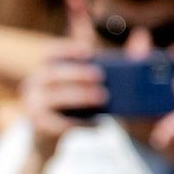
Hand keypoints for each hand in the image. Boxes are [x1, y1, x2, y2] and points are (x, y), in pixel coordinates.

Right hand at [21, 42, 105, 157]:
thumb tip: (139, 36)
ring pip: (56, 97)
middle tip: (99, 76)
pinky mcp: (39, 126)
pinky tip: (98, 124)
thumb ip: (102, 62)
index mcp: (44, 69)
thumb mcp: (79, 83)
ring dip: (80, 96)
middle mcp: (33, 84)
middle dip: (78, 74)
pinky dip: (81, 123)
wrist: (48, 138)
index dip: (68, 49)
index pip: (52, 52)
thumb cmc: (70, 106)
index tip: (89, 51)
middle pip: (54, 74)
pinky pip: (61, 123)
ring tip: (102, 97)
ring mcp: (33, 105)